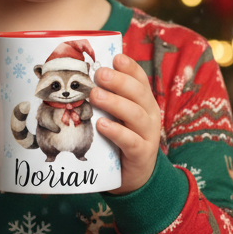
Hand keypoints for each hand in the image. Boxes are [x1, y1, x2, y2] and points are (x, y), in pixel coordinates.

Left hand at [89, 54, 161, 193]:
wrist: (134, 175)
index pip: (140, 79)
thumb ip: (107, 97)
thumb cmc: (121, 138)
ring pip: (135, 114)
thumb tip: (82, 76)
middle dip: (119, 81)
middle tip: (99, 74)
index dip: (129, 67)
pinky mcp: (141, 153)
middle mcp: (149, 114)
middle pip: (138, 93)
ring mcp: (148, 134)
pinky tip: (102, 125)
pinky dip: (116, 131)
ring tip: (96, 96)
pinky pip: (131, 141)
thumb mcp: (118, 115)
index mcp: (143, 101)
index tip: (115, 58)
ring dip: (115, 103)